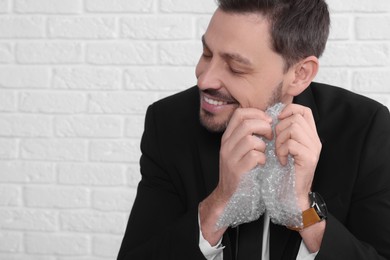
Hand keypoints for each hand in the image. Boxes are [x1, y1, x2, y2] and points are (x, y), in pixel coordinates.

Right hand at [199, 108, 271, 244]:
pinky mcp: (237, 170)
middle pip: (247, 124)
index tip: (268, 121)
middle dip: (264, 127)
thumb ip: (248, 135)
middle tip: (270, 136)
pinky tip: (262, 164)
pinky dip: (262, 158)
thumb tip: (267, 120)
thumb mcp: (240, 149)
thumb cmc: (240, 171)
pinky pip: (254, 156)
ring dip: (263, 145)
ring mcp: (230, 157)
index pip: (240, 114)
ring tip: (264, 152)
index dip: (256, 113)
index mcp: (228, 137)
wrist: (229, 194)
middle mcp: (226, 145)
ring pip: (250, 140)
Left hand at [275, 104, 321, 208]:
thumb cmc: (284, 172)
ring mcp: (314, 149)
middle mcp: (315, 140)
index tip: (278, 120)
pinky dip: (282, 151)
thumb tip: (273, 117)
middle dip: (280, 129)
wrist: (291, 195)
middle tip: (276, 144)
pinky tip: (282, 161)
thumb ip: (283, 132)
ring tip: (279, 152)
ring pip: (293, 128)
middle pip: (296, 118)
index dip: (290, 110)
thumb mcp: (284, 147)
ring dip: (280, 140)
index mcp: (309, 135)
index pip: (305, 111)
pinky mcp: (309, 158)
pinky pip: (291, 144)